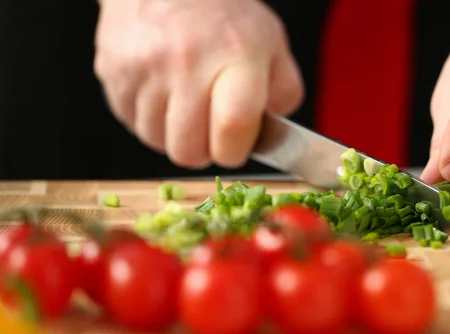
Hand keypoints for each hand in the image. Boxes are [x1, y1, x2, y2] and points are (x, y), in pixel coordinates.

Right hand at [94, 0, 302, 167]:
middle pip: (188, 151)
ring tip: (185, 104)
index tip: (236, 146)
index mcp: (236, 56)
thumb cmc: (221, 15)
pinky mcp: (113, 71)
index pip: (233, 129)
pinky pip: (131, 123)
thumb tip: (275, 132)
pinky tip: (162, 94)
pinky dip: (149, 118)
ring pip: (157, 141)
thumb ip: (283, 92)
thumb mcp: (271, 44)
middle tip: (210, 130)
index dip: (235, 151)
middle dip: (203, 151)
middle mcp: (187, 62)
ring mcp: (145, 68)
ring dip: (173, 135)